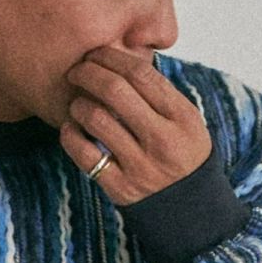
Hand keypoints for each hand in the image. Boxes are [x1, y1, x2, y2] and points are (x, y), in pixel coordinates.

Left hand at [60, 45, 213, 206]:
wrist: (191, 209)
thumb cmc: (182, 155)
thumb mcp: (187, 121)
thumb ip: (160, 94)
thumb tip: (120, 59)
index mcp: (181, 117)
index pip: (141, 74)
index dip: (112, 57)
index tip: (96, 53)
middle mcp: (162, 140)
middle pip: (115, 90)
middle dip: (88, 73)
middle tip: (77, 71)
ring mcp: (140, 165)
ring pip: (96, 119)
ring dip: (78, 104)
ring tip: (77, 103)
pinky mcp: (120, 188)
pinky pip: (83, 153)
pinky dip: (70, 135)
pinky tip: (71, 128)